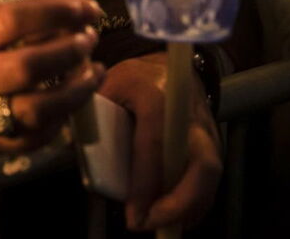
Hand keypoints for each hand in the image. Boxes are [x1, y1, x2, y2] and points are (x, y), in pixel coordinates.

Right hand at [0, 0, 104, 156]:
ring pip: (36, 109)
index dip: (53, 12)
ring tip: (94, 72)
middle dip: (68, 51)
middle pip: (26, 67)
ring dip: (75, 90)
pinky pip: (37, 136)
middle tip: (89, 40)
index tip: (84, 8)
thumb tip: (68, 19)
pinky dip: (63, 116)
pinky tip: (75, 99)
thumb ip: (11, 29)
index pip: (9, 22)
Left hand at [99, 52, 221, 230]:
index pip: (154, 146)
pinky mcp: (214, 142)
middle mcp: (188, 116)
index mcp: (158, 97)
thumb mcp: (107, 85)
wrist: (171, 66)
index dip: (146, 185)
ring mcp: (207, 130)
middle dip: (178, 203)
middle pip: (199, 165)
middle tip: (148, 223)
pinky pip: (210, 178)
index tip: (133, 213)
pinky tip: (176, 218)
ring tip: (161, 226)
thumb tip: (75, 147)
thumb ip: (91, 113)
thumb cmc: (134, 78)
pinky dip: (196, 201)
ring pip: (209, 175)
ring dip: (188, 207)